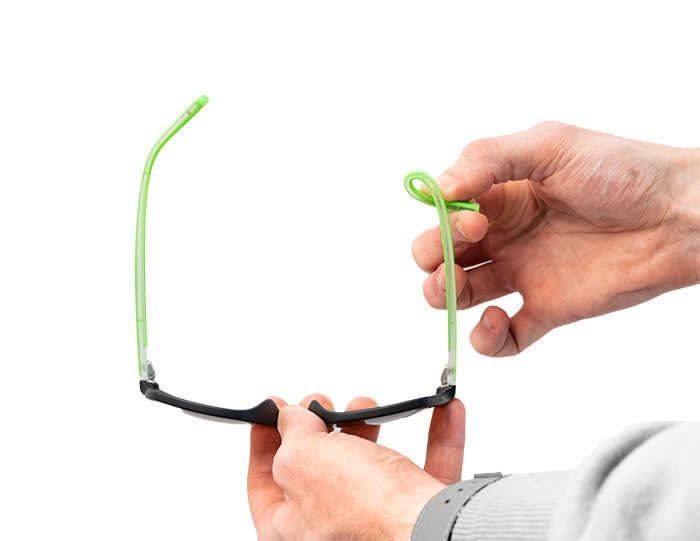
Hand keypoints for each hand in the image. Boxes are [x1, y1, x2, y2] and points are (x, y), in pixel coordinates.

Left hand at [247, 394, 464, 539]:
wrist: (434, 534)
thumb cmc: (364, 515)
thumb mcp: (303, 459)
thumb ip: (292, 433)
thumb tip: (291, 419)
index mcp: (288, 530)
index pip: (263, 485)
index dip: (264, 444)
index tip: (270, 415)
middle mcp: (331, 534)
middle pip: (318, 472)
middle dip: (322, 429)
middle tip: (322, 404)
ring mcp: (377, 526)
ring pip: (372, 470)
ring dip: (372, 427)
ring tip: (370, 406)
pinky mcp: (420, 516)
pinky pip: (426, 468)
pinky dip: (435, 438)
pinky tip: (442, 412)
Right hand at [412, 122, 699, 355]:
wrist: (678, 216)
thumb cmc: (622, 170)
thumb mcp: (549, 144)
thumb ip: (487, 159)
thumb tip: (437, 188)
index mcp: (499, 196)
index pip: (442, 214)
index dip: (441, 220)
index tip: (470, 217)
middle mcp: (506, 236)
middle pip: (440, 256)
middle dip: (433, 256)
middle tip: (469, 246)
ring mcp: (524, 275)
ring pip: (459, 296)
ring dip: (442, 296)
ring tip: (458, 287)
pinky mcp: (547, 309)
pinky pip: (504, 337)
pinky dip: (486, 339)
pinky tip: (495, 320)